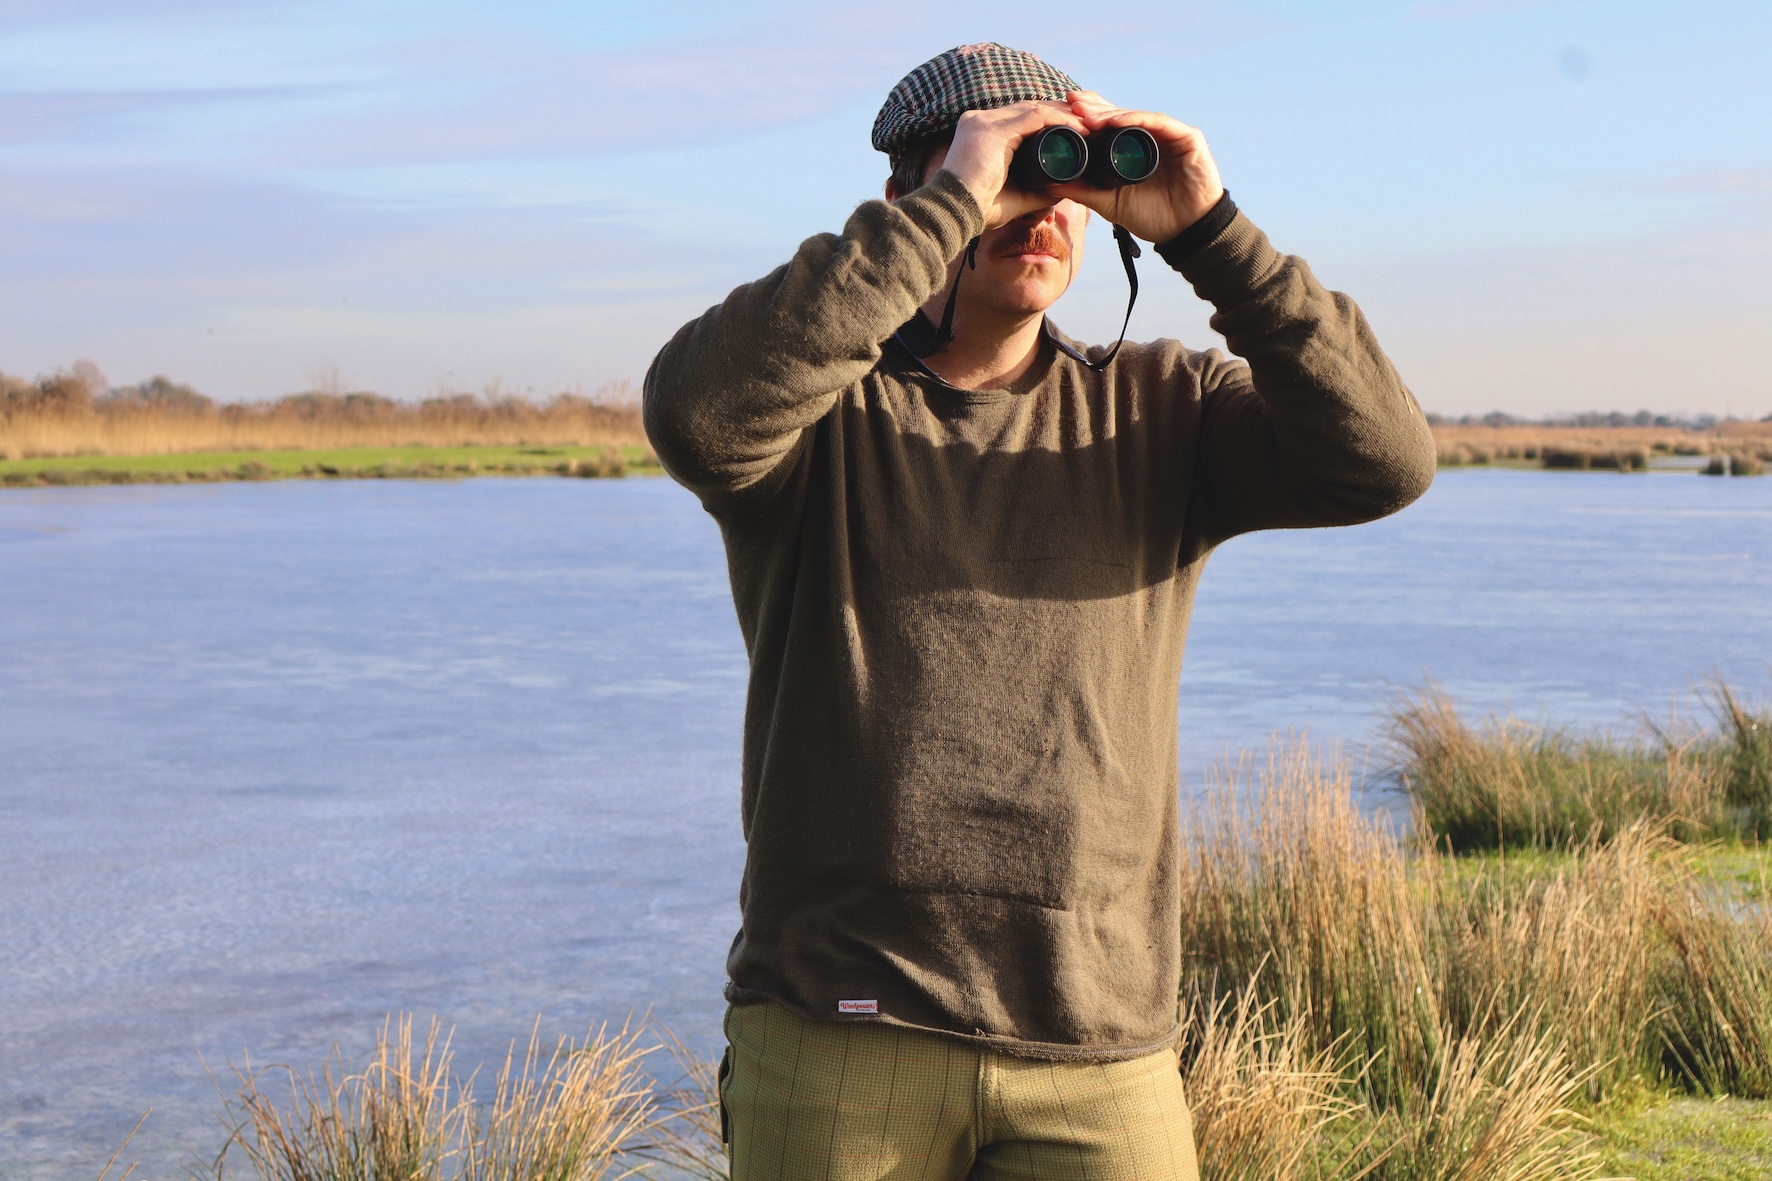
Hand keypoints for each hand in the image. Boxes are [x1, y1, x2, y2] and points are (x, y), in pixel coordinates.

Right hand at [940, 100, 1090, 229]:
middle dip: (1062, 115)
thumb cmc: (978, 210)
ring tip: (1090, 126)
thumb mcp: (1014, 197)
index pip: (1022, 119)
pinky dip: (1059, 120)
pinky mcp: (993, 128)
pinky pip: (1035, 116)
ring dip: (1066, 115)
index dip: (1052, 123)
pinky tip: (1078, 127)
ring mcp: (986, 121)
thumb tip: (1063, 191)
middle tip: (1090, 125)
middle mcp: (982, 120)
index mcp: (983, 133)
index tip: (1077, 134)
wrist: (953, 214)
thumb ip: (1037, 191)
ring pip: (1035, 108)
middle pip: (1030, 109)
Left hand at [1049, 90, 1224, 242]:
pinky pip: (1159, 123)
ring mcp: (1170, 134)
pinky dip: (1137, 120)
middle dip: (1094, 107)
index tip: (1062, 110)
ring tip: (1088, 115)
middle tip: (1070, 102)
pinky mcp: (1188, 137)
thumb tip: (1047, 184)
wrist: (1187, 233)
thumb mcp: (1110, 203)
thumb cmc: (1153, 216)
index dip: (1087, 115)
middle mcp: (1151, 136)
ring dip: (1111, 114)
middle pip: (1120, 114)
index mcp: (1133, 147)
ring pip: (1136, 116)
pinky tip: (1117, 122)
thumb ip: (1083, 191)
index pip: (1108, 124)